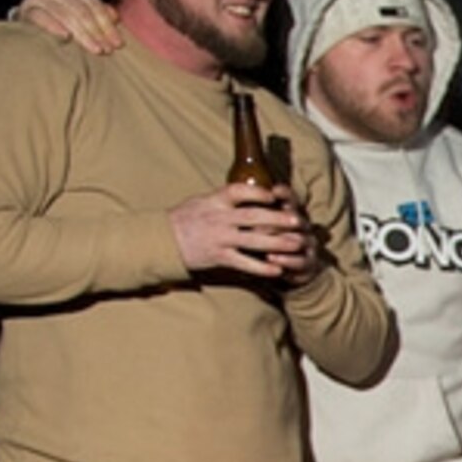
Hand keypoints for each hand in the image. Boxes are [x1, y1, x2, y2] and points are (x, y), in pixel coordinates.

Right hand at [16, 0, 122, 56]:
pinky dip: (54, 26)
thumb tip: (115, 17)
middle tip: (107, 50)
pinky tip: (66, 37)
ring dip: (82, 34)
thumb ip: (97, 13)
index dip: (107, 25)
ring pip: (65, 15)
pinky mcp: (27, 9)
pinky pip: (42, 17)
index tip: (118, 43)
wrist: (28, 17)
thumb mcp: (79, 13)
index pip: (93, 5)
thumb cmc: (58, 17)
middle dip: (97, 32)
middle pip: (81, 11)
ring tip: (95, 49)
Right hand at [171, 182, 318, 282]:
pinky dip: (262, 267)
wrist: (162, 241)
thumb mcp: (202, 201)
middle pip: (254, 216)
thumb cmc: (185, 219)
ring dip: (278, 243)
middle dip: (278, 218)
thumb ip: (224, 199)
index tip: (275, 195)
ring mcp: (220, 238)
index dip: (258, 193)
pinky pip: (245, 263)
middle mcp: (219, 219)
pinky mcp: (219, 257)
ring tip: (297, 244)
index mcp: (215, 202)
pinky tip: (278, 269)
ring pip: (254, 240)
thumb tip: (250, 193)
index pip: (239, 192)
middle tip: (298, 221)